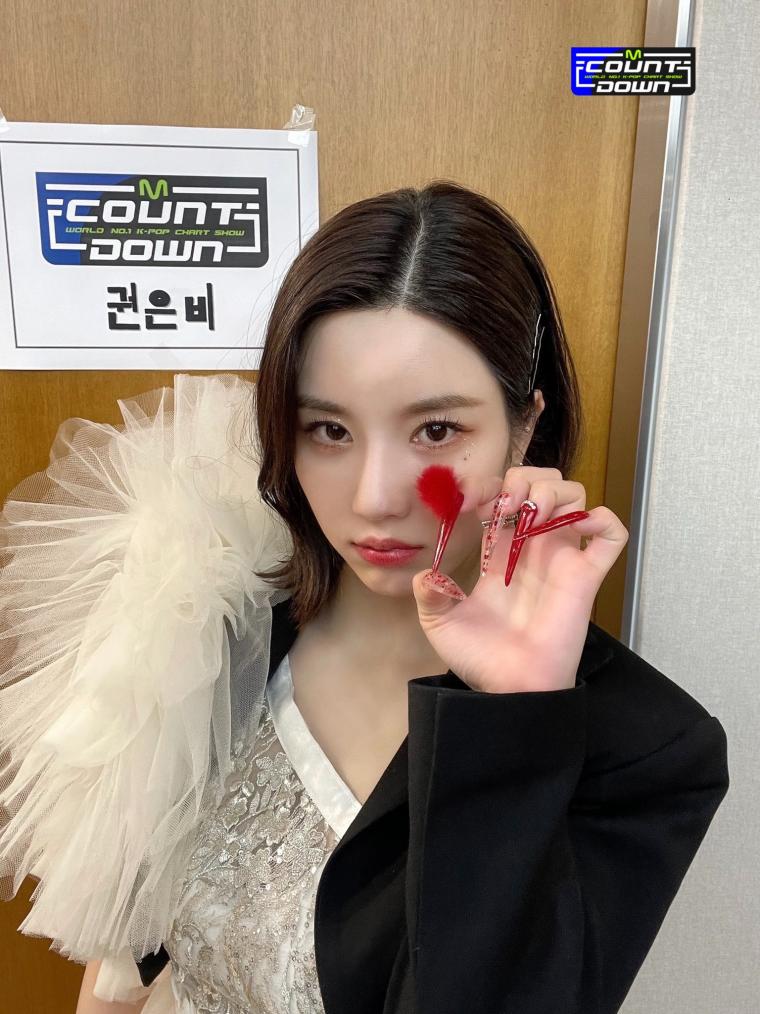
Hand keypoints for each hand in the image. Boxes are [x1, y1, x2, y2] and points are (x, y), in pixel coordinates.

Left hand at [411, 466, 628, 693]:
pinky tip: (579, 527)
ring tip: (533, 512)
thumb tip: (425, 575)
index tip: (468, 502)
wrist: (509, 690)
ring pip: (576, 496)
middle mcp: (532, 547)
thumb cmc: (480, 658)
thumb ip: (429, 595)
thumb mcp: (440, 623)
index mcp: (499, 550)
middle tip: (506, 504)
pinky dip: (604, 520)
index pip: (502, 495)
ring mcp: (561, 557)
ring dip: (555, 490)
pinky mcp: (586, 575)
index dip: (487, 486)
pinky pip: (611, 535)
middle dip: (524, 479)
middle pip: (542, 483)